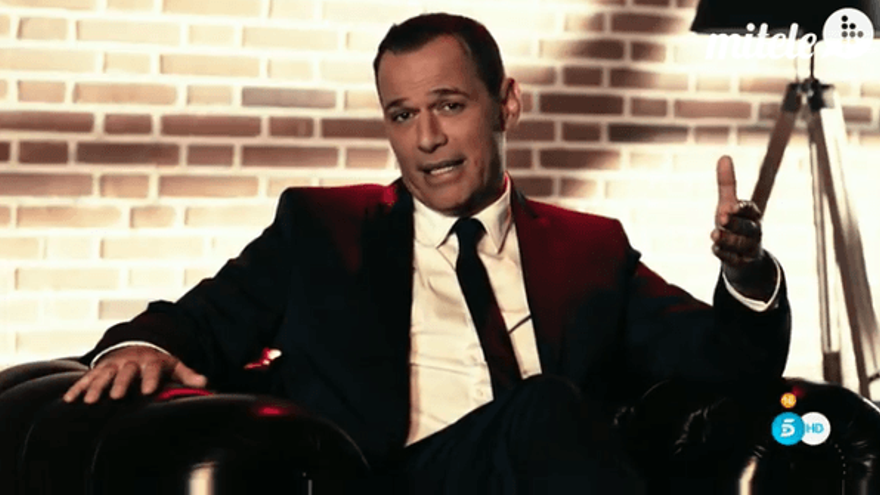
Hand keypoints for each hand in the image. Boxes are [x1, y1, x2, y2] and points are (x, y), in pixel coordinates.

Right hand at [62, 346, 206, 403]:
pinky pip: (87, 378)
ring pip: (104, 375)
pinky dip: (78, 388)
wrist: (138, 345)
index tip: (149, 391)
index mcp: (151, 361)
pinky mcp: (100, 369)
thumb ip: (188, 375)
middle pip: (126, 372)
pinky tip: (69, 400)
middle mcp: (131, 362)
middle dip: (122, 383)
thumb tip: (206, 384)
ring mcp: (114, 365)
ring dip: (97, 387)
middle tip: (118, 396)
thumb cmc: (158, 362)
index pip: (152, 370)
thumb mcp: (174, 365)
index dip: (151, 379)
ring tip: (91, 401)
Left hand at [710, 156, 775, 299]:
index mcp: (752, 216)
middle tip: (721, 216)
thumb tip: (724, 156)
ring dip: (727, 239)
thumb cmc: (735, 223)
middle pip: (747, 228)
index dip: (743, 209)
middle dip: (735, 223)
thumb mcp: (729, 203)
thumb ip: (727, 183)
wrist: (743, 255)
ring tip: (714, 234)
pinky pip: (733, 260)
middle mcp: (754, 232)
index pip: (751, 211)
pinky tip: (715, 248)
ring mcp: (748, 248)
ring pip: (739, 244)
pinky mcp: (741, 263)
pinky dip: (724, 255)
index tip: (732, 205)